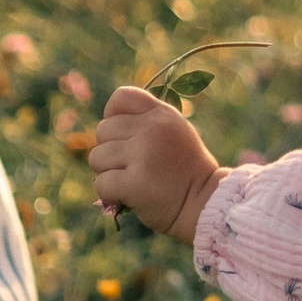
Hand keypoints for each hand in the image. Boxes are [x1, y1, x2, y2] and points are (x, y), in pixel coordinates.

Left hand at [90, 86, 221, 242]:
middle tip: (130, 167)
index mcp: (161, 114)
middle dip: (109, 151)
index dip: (112, 115)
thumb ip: (146, 122)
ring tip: (131, 181)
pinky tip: (130, 197)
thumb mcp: (175, 132)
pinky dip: (110, 194)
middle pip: (103, 130)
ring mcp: (143, 154)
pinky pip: (101, 183)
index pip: (121, 97)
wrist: (204, 204)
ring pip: (97, 157)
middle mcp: (152, 129)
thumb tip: (107, 126)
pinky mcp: (135, 182)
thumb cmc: (184, 171)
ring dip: (107, 173)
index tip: (122, 135)